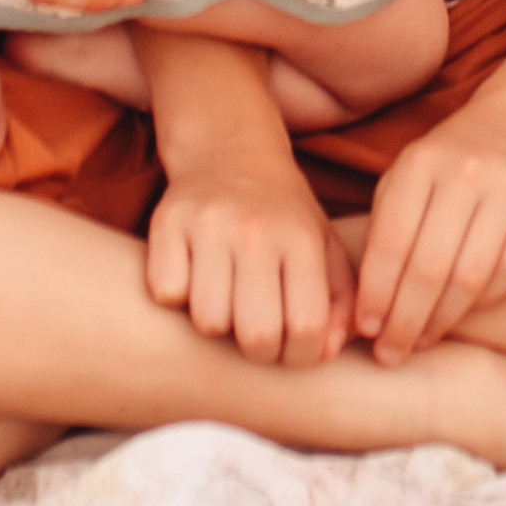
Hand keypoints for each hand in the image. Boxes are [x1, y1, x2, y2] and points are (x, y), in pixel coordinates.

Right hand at [147, 153, 354, 365]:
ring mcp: (209, 223)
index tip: (291, 346)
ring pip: (207, 321)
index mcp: (302, 238)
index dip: (299, 356)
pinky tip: (193, 277)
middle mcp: (257, 229)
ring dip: (216, 324)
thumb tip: (327, 353)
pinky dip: (176, 297)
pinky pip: (166, 293)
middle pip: (256, 336)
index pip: (306, 328)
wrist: (231, 150)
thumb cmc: (283, 215)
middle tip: (257, 332)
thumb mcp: (324, 246)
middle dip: (259, 351)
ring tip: (226, 299)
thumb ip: (339, 302)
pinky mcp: (168, 220)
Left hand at [351, 92, 505, 360]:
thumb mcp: (409, 175)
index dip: (376, 293)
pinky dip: (484, 302)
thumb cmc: (452, 161)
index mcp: (421, 161)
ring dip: (441, 320)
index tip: (366, 329)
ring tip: (421, 341)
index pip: (391, 241)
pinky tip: (463, 315)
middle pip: (429, 266)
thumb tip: (360, 306)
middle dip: (404, 320)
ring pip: (471, 275)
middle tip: (391, 354)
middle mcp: (466, 168)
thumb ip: (386, 228)